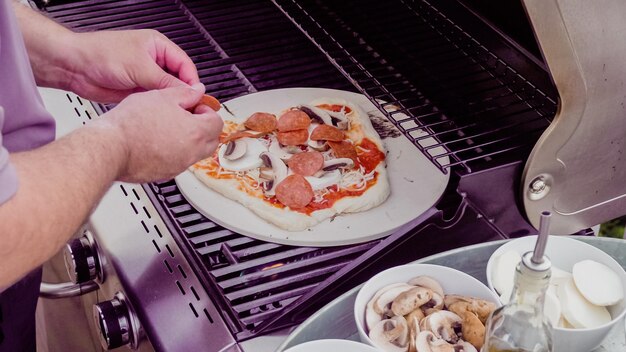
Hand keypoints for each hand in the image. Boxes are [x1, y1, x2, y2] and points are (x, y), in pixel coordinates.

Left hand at [66, 29, 199, 102]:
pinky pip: (154, 100)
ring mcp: (144, 76)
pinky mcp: (137, 91)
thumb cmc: (99, 54)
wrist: (73, 67)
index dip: (192, 81)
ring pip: (166, 92)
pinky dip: (157, 107)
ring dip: (168, 101)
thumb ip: (167, 81)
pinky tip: (158, 112)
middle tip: (187, 107)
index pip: (185, 65)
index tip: (197, 97)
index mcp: (157, 46)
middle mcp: (153, 61)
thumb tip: (190, 90)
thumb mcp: (140, 68)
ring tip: (172, 111)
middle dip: (182, 93)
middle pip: (178, 79)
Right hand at [98, 84, 222, 182]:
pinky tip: (157, 141)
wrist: (110, 148)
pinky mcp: (164, 174)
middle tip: (187, 117)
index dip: (206, 110)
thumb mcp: (162, 96)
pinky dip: (173, 153)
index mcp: (196, 132)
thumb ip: (185, 93)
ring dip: (189, 141)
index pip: (217, 122)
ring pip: (194, 153)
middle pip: (211, 141)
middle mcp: (191, 153)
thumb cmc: (132, 124)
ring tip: (169, 127)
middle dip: (203, 127)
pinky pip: (177, 162)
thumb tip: (197, 91)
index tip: (194, 106)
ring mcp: (178, 166)